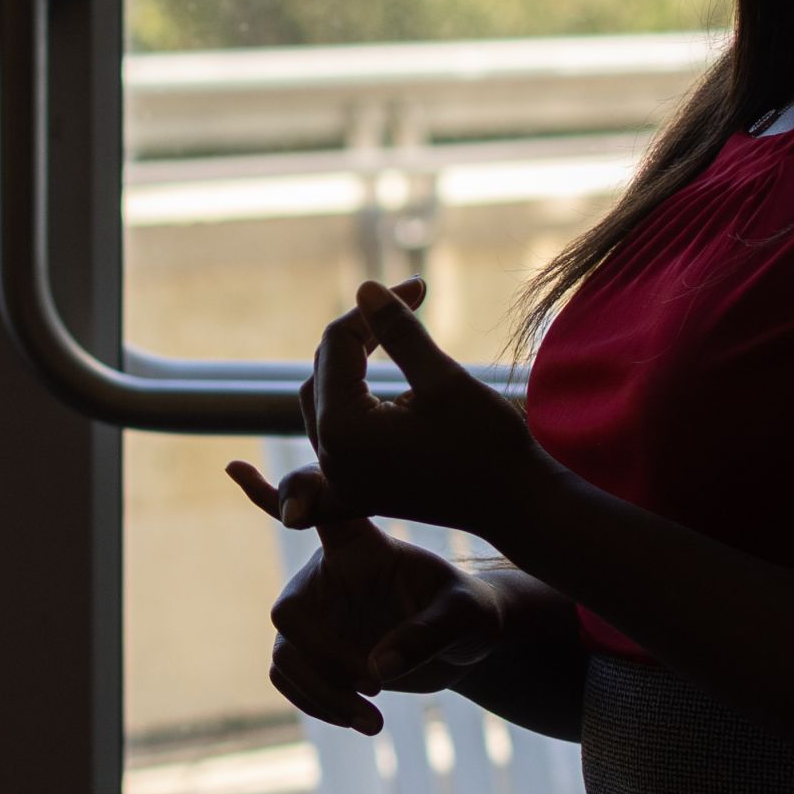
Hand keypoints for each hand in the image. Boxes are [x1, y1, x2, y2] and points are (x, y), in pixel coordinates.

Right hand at [228, 459, 509, 733]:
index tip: (236, 468)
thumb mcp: (467, 618)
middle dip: (324, 657)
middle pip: (289, 610)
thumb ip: (428, 635)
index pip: (318, 509)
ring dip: (322, 693)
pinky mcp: (313, 649)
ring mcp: (315, 613)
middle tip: (375, 685)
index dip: (286, 497)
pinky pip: (288, 677)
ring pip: (285, 654)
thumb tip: (377, 670)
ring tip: (374, 720)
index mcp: (362, 544)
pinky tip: (359, 719)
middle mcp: (327, 572)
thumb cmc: (471, 612)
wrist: (465, 643)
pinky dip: (317, 704)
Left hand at [299, 279, 550, 539]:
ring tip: (390, 335)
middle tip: (408, 302)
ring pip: (324, 402)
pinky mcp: (358, 489)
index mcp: (343, 429)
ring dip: (349, 367)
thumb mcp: (444, 379)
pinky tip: (276, 445)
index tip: (417, 288)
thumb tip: (364, 288)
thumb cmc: (487, 444)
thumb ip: (399, 332)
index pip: (337, 345)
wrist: (517, 506)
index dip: (374, 310)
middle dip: (360, 333)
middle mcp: (330, 458)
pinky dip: (327, 424)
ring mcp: (342, 479)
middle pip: (324, 371)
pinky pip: (322, 452)